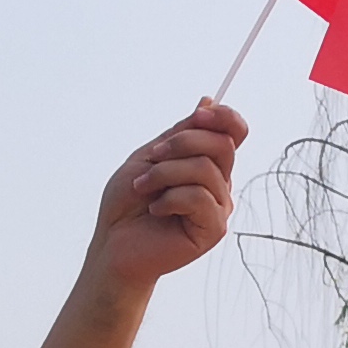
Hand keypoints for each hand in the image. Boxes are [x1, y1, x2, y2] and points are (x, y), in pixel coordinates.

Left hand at [89, 99, 244, 290]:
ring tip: (144, 189)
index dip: (224, 117)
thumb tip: (208, 101)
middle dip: (181, 144)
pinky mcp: (214, 229)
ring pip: (205, 169)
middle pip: (222, 144)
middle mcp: (219, 184)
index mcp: (207, 164)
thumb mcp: (150, 157)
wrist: (112, 245)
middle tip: (152, 157)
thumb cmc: (127, 203)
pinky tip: (155, 210)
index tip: (198, 114)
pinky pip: (199, 197)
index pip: (234, 132)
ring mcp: (219, 207)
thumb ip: (180, 133)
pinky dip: (169, 198)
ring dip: (165, 173)